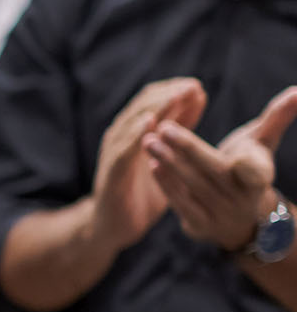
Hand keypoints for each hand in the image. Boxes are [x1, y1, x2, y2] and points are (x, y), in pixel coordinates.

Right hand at [90, 78, 206, 250]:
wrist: (114, 225)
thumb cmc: (142, 193)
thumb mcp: (165, 158)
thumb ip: (175, 133)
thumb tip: (194, 102)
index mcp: (135, 132)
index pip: (153, 101)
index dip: (175, 92)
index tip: (198, 88)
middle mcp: (122, 136)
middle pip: (144, 104)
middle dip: (169, 93)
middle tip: (193, 86)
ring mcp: (115, 152)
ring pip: (133, 121)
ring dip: (156, 107)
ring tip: (177, 96)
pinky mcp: (112, 171)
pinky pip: (124, 148)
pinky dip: (136, 133)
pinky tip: (150, 123)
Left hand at [145, 86, 296, 250]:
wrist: (241, 218)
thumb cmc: (248, 168)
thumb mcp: (261, 143)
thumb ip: (277, 118)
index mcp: (260, 178)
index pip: (257, 172)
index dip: (250, 167)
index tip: (239, 158)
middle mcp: (243, 199)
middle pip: (215, 172)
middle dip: (189, 149)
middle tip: (164, 127)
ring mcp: (221, 215)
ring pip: (194, 187)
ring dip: (170, 163)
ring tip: (149, 141)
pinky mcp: (200, 226)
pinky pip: (181, 203)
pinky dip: (167, 184)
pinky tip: (152, 164)